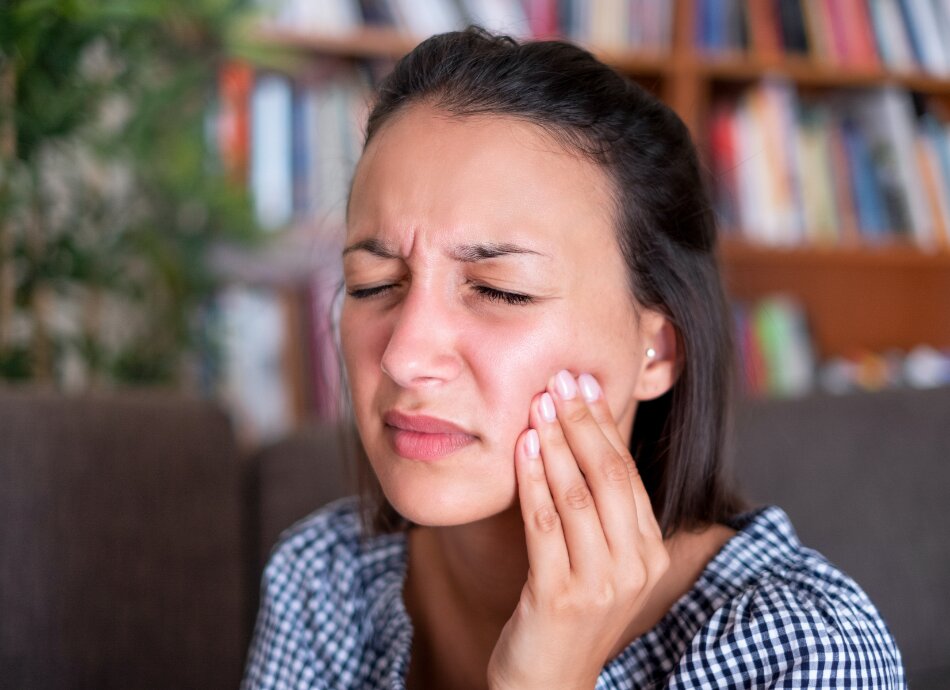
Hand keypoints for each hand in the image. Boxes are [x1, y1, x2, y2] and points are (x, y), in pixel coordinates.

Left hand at [487, 370, 669, 689]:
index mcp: (649, 552)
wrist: (548, 685)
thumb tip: (582, 437)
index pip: (629, 474)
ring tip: (538, 402)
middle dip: (583, 422)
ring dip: (557, 442)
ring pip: (577, 496)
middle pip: (609, 477)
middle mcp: (634, 567)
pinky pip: (544, 524)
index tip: (585, 384)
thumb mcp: (597, 561)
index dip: (606, 424)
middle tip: (560, 379)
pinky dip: (533, 480)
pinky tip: (523, 448)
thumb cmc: (569, 612)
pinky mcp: (560, 597)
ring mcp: (600, 584)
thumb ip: (598, 511)